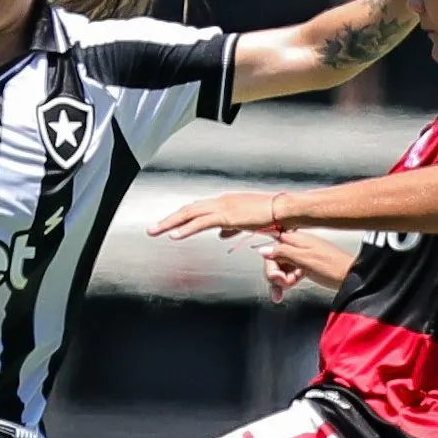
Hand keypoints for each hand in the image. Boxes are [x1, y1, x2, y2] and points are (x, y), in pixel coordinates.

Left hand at [149, 191, 278, 241]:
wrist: (285, 210)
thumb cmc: (272, 217)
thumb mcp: (247, 223)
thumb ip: (231, 228)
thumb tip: (220, 234)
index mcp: (224, 202)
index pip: (197, 209)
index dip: (181, 217)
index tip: (168, 225)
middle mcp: (220, 201)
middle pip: (188, 210)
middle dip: (168, 220)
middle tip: (152, 229)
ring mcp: (222, 207)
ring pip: (189, 214)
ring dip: (169, 224)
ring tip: (155, 232)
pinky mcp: (226, 215)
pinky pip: (200, 223)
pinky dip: (185, 229)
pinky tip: (174, 236)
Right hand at [258, 231, 352, 302]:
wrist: (352, 277)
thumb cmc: (331, 267)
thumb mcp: (304, 259)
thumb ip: (282, 253)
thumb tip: (263, 250)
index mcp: (296, 238)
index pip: (271, 246)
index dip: (270, 262)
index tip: (276, 277)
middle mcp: (296, 245)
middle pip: (274, 258)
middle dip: (275, 274)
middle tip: (284, 284)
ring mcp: (301, 255)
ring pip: (280, 267)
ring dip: (280, 281)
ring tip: (287, 289)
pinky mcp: (305, 265)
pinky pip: (289, 272)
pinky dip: (286, 282)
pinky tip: (285, 291)